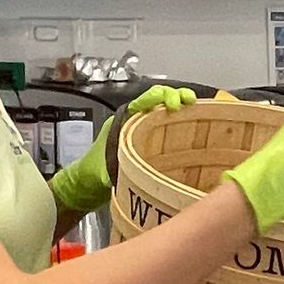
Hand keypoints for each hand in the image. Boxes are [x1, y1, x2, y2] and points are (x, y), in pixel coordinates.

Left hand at [47, 83, 197, 215]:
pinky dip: (182, 126)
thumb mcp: (99, 171)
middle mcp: (133, 124)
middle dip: (175, 97)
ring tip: (197, 108)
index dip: (159, 97)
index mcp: (121, 122)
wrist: (86, 187)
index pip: (142, 101)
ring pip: (165, 114)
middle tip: (188, 102)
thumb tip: (122, 172)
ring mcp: (143, 134)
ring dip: (182, 109)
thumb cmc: (90, 174)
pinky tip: (194, 129)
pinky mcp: (150, 147)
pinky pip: (168, 131)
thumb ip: (109, 170)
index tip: (172, 104)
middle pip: (158, 101)